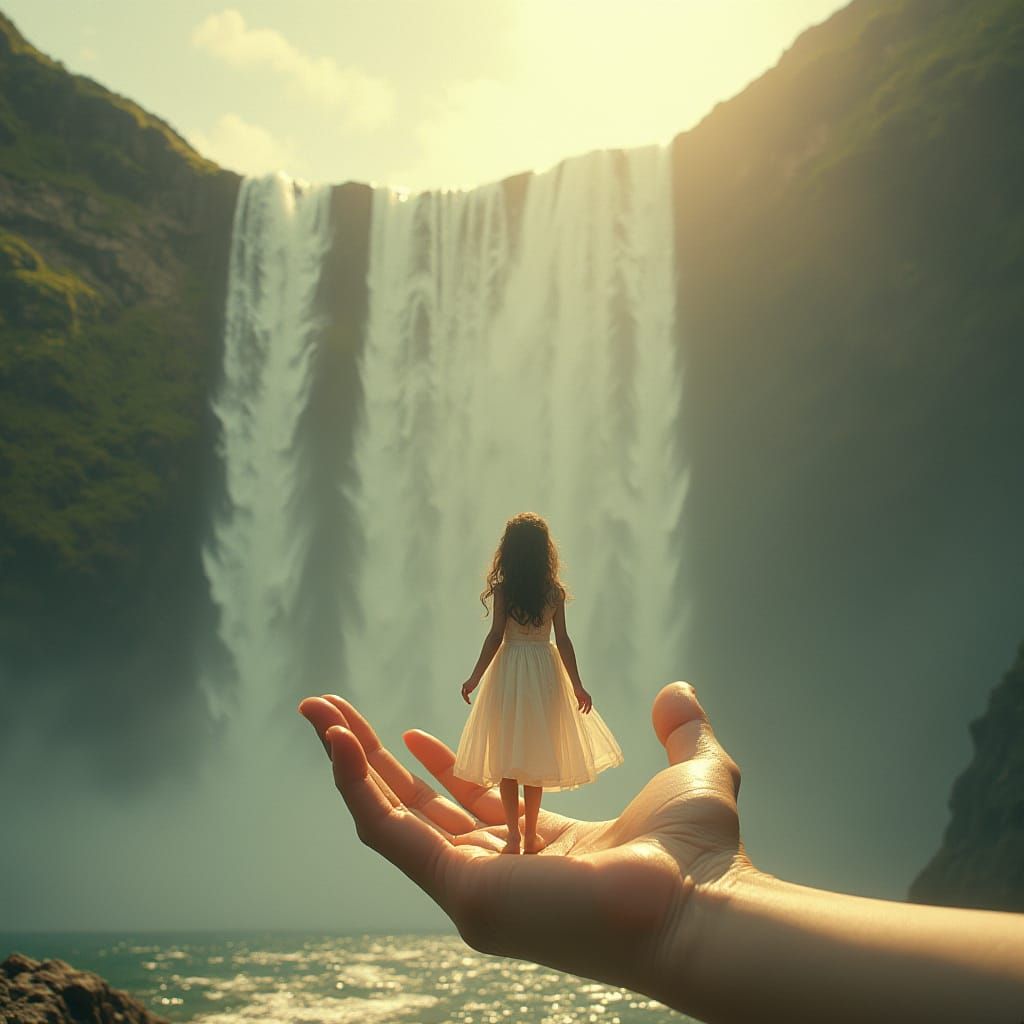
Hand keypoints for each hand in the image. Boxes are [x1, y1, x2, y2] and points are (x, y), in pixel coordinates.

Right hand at [298, 682, 744, 1006]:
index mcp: (544, 849)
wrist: (697, 905)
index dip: (439, 768)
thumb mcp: (693, 772)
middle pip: (418, 810)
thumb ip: (683, 732)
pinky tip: (335, 741)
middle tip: (334, 713)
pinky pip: (388, 832)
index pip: (473, 807)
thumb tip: (676, 691)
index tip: (412, 731)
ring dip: (348, 763)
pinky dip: (354, 785)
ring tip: (317, 713)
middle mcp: (503, 872)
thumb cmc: (700, 854)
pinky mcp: (460, 892)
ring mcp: (475, 888)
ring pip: (390, 818)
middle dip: (372, 760)